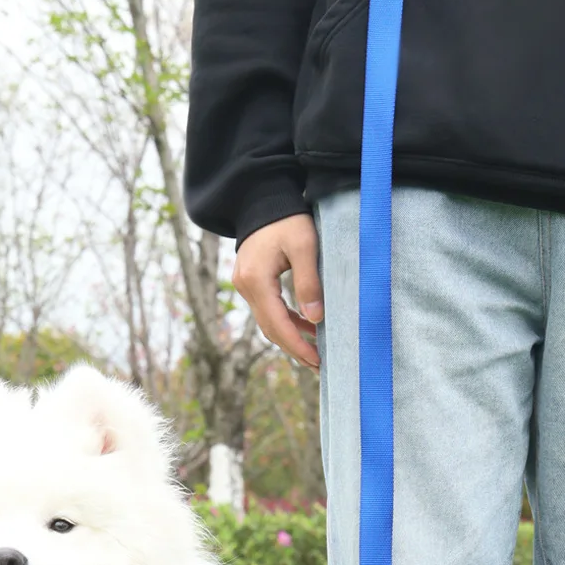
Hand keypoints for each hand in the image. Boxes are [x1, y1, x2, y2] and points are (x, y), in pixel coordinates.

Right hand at [232, 214, 322, 368]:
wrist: (263, 199)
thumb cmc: (287, 219)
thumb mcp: (304, 246)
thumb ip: (308, 283)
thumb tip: (315, 319)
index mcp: (256, 280)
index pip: (277, 324)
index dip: (297, 345)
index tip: (316, 360)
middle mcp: (245, 286)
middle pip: (270, 328)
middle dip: (294, 348)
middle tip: (319, 365)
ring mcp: (245, 285)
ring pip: (268, 321)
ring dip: (291, 338)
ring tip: (315, 352)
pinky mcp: (251, 281)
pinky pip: (268, 309)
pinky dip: (286, 322)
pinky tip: (307, 326)